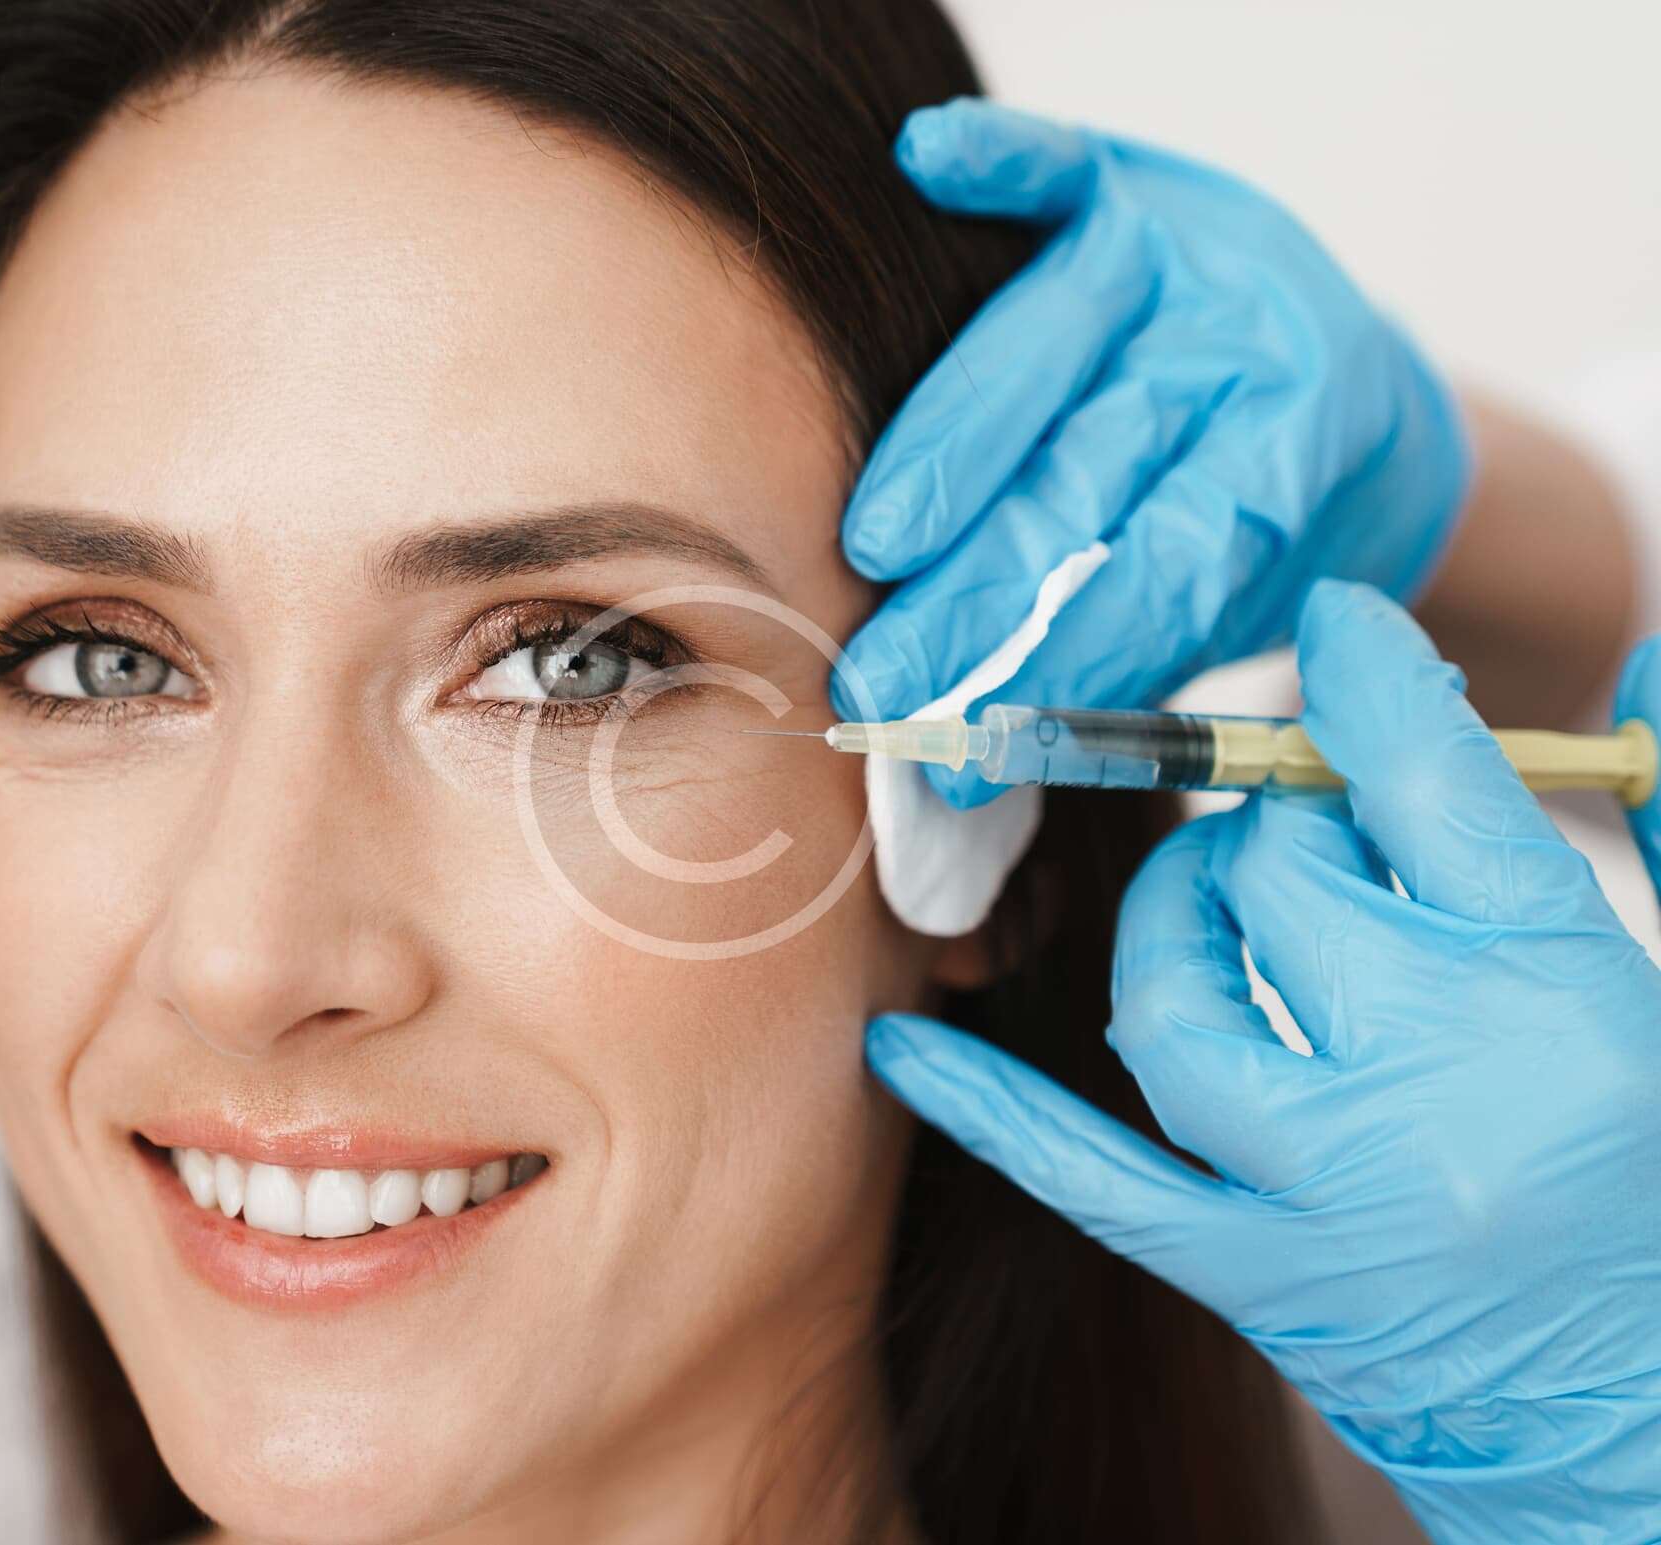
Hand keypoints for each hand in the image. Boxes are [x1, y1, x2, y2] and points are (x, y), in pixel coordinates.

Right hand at [835, 99, 1470, 808]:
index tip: (963, 744)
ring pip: (1048, 350)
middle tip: (882, 684)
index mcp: (1299, 459)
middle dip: (978, 595)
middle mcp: (1246, 348)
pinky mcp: (1139, 185)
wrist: (1332, 380)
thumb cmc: (1257, 518)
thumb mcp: (1233, 602)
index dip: (1059, 662)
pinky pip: (1064, 164)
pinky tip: (930, 162)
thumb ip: (1125, 660)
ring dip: (946, 454)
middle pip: (1090, 475)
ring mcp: (1190, 257)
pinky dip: (1001, 165)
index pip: (1162, 571)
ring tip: (872, 553)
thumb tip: (977, 770)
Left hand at [868, 581, 1660, 1543]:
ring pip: (1173, 1005)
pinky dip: (991, 1112)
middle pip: (1283, 881)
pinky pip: (1089, 1178)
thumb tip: (1634, 662)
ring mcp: (1324, 1193)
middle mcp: (1433, 1086)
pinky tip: (901, 1049)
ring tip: (1223, 899)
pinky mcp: (1253, 1279)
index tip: (1334, 633)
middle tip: (1310, 824)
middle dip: (1286, 826)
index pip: (1430, 788)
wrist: (1645, 1421)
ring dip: (1180, 923)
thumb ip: (1659, 814)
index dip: (1366, 687)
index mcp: (1560, 994)